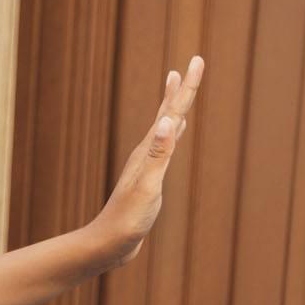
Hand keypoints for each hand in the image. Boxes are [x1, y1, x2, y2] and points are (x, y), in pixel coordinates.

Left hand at [95, 54, 202, 268]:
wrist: (108, 244)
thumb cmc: (127, 219)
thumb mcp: (147, 186)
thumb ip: (157, 155)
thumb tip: (166, 121)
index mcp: (149, 151)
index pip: (172, 111)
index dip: (186, 86)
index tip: (196, 59)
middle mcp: (146, 153)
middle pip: (167, 113)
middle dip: (181, 88)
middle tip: (191, 63)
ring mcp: (146, 165)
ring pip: (164, 127)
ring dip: (173, 105)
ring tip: (177, 87)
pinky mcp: (147, 178)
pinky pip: (164, 146)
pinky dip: (171, 133)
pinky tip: (173, 131)